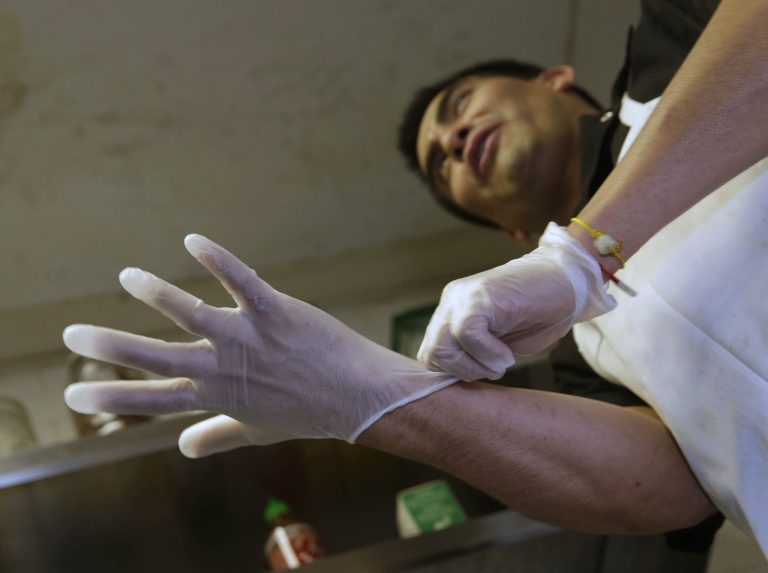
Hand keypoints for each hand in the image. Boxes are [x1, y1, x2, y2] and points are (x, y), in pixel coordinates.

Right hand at [63, 235, 456, 456]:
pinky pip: (239, 280)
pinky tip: (191, 241)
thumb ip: (218, 436)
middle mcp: (223, 368)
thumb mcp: (258, 431)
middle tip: (70, 334)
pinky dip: (215, 258)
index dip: (111, 396)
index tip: (74, 393)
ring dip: (156, 293)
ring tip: (128, 276)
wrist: (358, 396)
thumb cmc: (307, 412)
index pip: (152, 399)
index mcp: (216, 396)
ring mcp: (246, 338)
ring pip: (190, 313)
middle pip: (155, 357)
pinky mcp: (273, 312)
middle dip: (110, 346)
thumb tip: (184, 446)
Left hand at [417, 223, 615, 380]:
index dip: (452, 374)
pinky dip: (488, 353)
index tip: (482, 375)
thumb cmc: (538, 316)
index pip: (429, 354)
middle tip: (494, 369)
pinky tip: (508, 353)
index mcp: (452, 314)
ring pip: (442, 346)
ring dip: (474, 366)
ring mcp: (463, 297)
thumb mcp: (498, 344)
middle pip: (431, 354)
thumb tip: (453, 380)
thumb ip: (472, 355)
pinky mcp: (480, 295)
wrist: (569, 282)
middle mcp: (452, 302)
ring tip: (502, 360)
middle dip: (462, 373)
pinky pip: (466, 333)